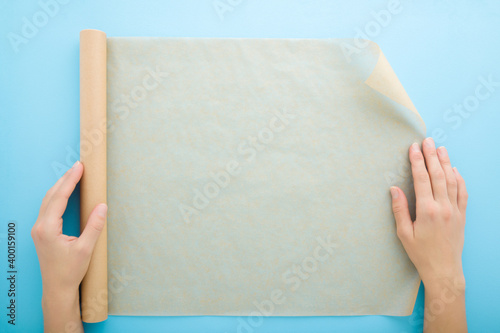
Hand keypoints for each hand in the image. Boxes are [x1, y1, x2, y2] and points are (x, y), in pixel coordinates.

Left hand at [32, 161, 106, 332]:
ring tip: (73, 175)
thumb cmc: (70, 271)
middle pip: (51, 196)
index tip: (79, 168)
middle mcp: (39, 226)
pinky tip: (65, 192)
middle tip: (78, 166)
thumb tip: (102, 206)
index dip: (70, 181)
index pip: (59, 198)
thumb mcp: (86, 249)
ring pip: (48, 201)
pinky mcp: (42, 232)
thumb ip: (94, 226)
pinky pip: (48, 208)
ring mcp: (39, 229)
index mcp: (47, 228)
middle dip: (65, 179)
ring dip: (60, 186)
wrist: (57, 288)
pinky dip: (57, 196)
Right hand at [390, 137, 466, 331]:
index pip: (422, 179)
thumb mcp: (404, 234)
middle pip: (438, 175)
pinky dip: (459, 179)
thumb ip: (399, 210)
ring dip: (446, 163)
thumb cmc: (421, 253)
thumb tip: (394, 189)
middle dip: (432, 156)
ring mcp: (455, 210)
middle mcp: (443, 207)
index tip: (413, 148)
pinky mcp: (461, 215)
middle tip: (427, 141)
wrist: (444, 270)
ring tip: (441, 149)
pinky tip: (454, 170)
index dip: (417, 161)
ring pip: (451, 180)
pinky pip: (462, 193)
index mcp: (427, 211)